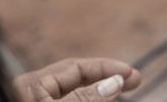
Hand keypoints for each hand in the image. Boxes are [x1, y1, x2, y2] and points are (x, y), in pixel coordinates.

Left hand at [13, 58, 142, 101]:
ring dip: (95, 100)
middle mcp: (32, 98)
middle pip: (76, 85)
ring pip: (73, 101)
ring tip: (117, 97)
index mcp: (31, 87)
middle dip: (105, 84)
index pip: (76, 68)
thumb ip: (84, 99)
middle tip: (135, 84)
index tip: (134, 76)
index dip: (107, 68)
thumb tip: (116, 81)